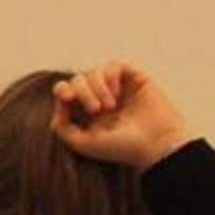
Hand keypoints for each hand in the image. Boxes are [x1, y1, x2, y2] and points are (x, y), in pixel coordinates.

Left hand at [49, 61, 194, 171]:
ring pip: (94, 72)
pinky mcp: (135, 79)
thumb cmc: (122, 149)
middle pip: (77, 80)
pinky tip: (116, 95)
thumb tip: (59, 103)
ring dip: (96, 87)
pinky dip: (110, 77)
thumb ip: (61, 126)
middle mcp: (102, 99)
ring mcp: (118, 88)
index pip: (66, 92)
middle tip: (95, 109)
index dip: (62, 90)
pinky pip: (113, 66)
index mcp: (88, 114)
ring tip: (109, 106)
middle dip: (81, 91)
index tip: (67, 98)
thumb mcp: (82, 143)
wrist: (155, 146)